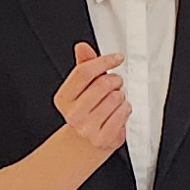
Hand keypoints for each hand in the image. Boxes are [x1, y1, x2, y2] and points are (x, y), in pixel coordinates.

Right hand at [52, 41, 132, 155]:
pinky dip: (126, 109)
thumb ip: (84, 65)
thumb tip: (82, 47)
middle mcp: (73, 114)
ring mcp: (87, 128)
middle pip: (102, 84)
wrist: (86, 142)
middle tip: (116, 83)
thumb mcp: (82, 87)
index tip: (117, 58)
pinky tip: (119, 111)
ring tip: (114, 101)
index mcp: (64, 98)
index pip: (84, 72)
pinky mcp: (103, 138)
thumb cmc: (87, 110)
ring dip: (121, 96)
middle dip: (115, 80)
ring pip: (116, 98)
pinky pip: (123, 113)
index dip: (103, 61)